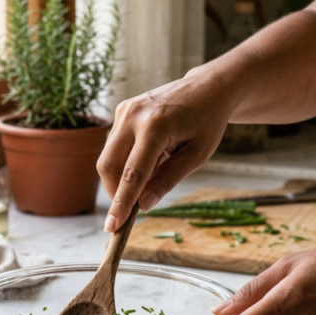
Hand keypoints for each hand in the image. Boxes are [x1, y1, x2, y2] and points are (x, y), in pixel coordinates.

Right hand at [97, 68, 233, 231]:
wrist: (208, 88)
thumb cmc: (207, 122)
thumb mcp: (197, 156)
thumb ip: (168, 180)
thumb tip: (143, 206)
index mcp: (155, 126)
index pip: (132, 173)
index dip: (121, 203)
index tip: (112, 227)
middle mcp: (133, 115)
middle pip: (109, 166)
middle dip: (116, 192)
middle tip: (133, 209)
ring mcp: (124, 110)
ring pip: (107, 157)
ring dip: (122, 177)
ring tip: (153, 173)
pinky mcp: (122, 110)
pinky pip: (114, 145)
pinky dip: (125, 161)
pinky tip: (150, 158)